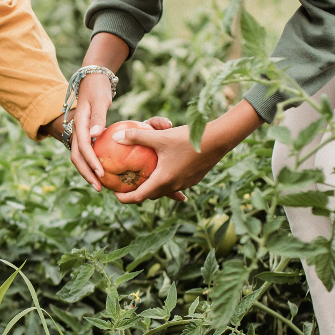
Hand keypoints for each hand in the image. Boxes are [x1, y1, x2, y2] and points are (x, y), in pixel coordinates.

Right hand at [69, 72, 114, 191]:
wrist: (92, 79)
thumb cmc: (98, 88)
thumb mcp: (100, 100)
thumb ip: (98, 117)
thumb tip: (96, 134)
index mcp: (79, 124)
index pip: (83, 148)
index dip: (90, 162)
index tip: (101, 174)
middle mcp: (76, 131)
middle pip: (77, 157)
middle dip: (86, 174)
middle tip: (99, 188)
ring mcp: (79, 134)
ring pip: (79, 157)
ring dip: (87, 172)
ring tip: (99, 184)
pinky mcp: (84, 135)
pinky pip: (86, 153)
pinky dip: (91, 164)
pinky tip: (103, 171)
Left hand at [110, 101, 264, 203]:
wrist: (219, 140)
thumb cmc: (187, 138)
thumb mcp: (159, 137)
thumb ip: (136, 137)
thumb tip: (116, 136)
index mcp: (163, 180)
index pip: (138, 197)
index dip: (125, 198)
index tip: (115, 194)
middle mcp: (174, 185)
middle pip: (151, 195)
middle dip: (138, 192)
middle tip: (127, 183)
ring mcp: (186, 183)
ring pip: (164, 190)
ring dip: (153, 186)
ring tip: (144, 177)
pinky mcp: (194, 178)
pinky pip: (176, 183)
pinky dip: (166, 180)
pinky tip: (165, 169)